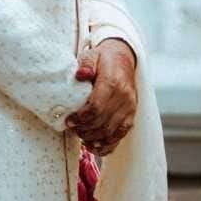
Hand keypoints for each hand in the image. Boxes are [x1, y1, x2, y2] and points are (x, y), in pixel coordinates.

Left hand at [67, 39, 137, 156]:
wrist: (124, 58)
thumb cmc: (104, 59)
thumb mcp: (92, 55)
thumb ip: (86, 64)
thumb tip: (80, 75)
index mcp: (112, 82)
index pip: (96, 108)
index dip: (80, 118)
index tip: (69, 120)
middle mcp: (123, 97)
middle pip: (101, 123)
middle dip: (84, 129)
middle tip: (72, 129)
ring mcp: (129, 108)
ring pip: (110, 132)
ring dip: (93, 138)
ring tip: (80, 135)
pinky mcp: (131, 115)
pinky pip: (120, 136)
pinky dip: (106, 145)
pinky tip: (94, 145)